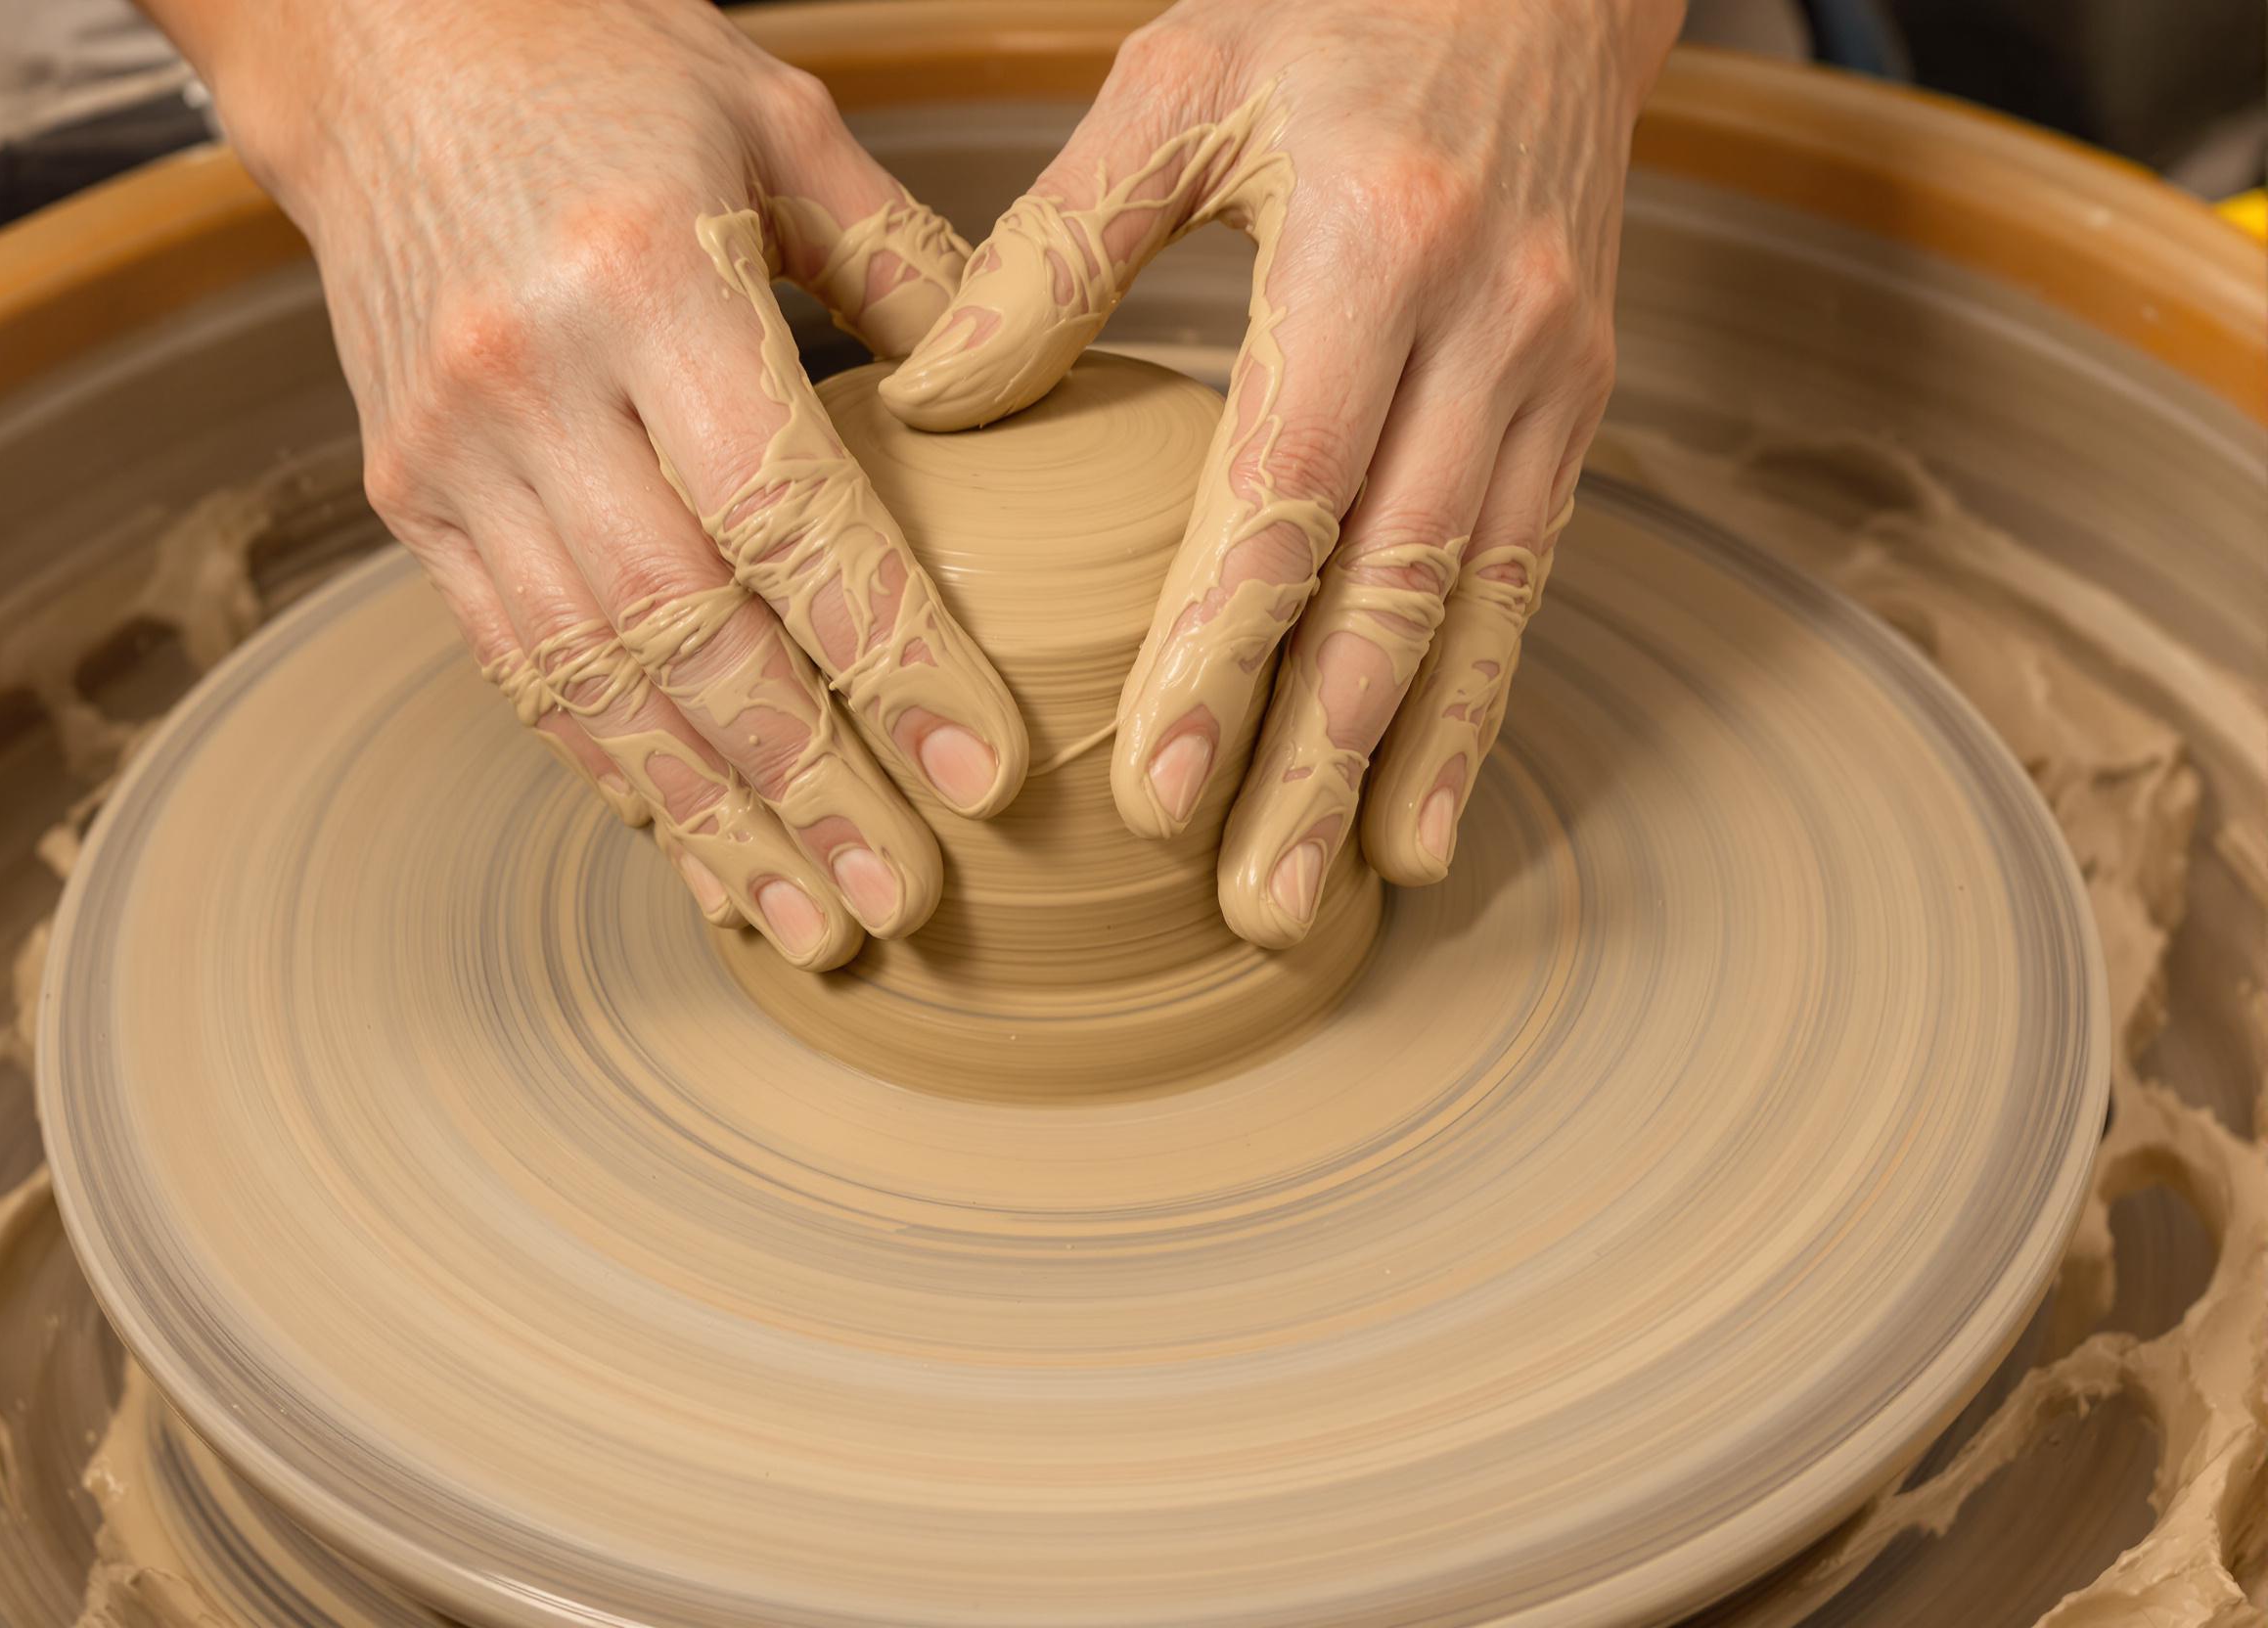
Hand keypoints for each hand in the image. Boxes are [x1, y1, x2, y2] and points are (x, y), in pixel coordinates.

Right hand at [168, 0, 1030, 970]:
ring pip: (594, 679)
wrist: (374, 45)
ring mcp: (450, 452)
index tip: (984, 774)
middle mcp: (530, 381)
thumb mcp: (779, 121)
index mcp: (646, 277)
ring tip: (809, 922)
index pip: (790, 516)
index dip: (892, 660)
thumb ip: (912, 269)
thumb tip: (1037, 395)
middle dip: (808, 787)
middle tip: (905, 904)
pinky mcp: (405, 495)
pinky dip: (611, 763)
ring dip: (711, 817)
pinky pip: (518, 663)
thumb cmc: (603, 66)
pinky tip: (695, 840)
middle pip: (691, 632)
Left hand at [885, 0, 1678, 945]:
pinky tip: (1429, 816)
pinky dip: (1478, 709)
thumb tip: (932, 402)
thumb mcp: (1179, 84)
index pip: (1288, 490)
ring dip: (1406, 765)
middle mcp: (1486, 327)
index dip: (1225, 651)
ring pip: (1476, 608)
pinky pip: (1527, 583)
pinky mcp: (1581, 403)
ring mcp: (1551, 373)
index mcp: (1372, 245)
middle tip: (1245, 902)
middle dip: (1316, 756)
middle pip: (1393, 586)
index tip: (1156, 787)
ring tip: (1339, 897)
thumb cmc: (1335, 10)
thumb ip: (1056, 247)